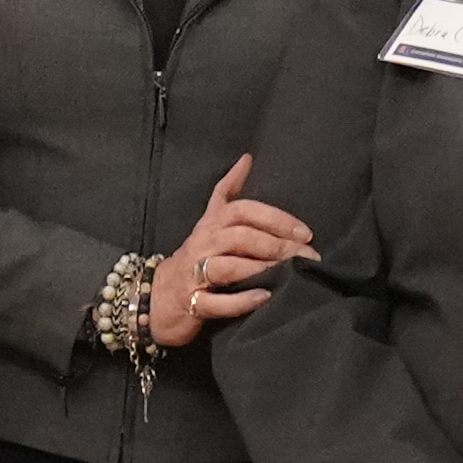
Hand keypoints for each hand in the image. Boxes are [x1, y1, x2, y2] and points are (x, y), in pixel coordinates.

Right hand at [151, 154, 314, 349]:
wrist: (157, 298)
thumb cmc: (194, 258)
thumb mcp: (209, 221)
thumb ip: (227, 191)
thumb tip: (247, 159)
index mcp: (211, 224)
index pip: (242, 210)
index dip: (274, 218)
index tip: (305, 232)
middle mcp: (202, 245)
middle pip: (240, 236)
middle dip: (276, 244)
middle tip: (306, 256)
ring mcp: (194, 275)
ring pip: (228, 266)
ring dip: (260, 268)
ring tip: (288, 272)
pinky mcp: (192, 303)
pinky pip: (217, 302)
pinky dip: (241, 300)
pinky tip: (264, 296)